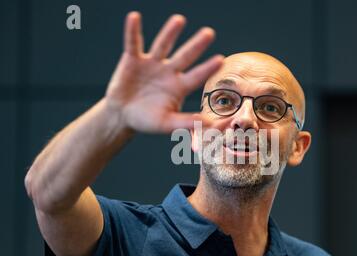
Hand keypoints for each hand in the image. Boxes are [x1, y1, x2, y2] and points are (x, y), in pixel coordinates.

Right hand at [105, 12, 223, 132]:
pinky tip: (134, 17)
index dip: (207, 68)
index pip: (197, 76)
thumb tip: (206, 123)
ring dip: (170, 33)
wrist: (122, 115)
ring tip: (180, 20)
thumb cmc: (147, 121)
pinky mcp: (133, 59)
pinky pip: (133, 43)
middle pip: (185, 56)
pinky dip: (132, 30)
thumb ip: (185, 123)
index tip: (221, 60)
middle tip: (209, 33)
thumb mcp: (167, 124)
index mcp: (179, 87)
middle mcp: (169, 72)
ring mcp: (152, 63)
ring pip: (163, 45)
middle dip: (196, 45)